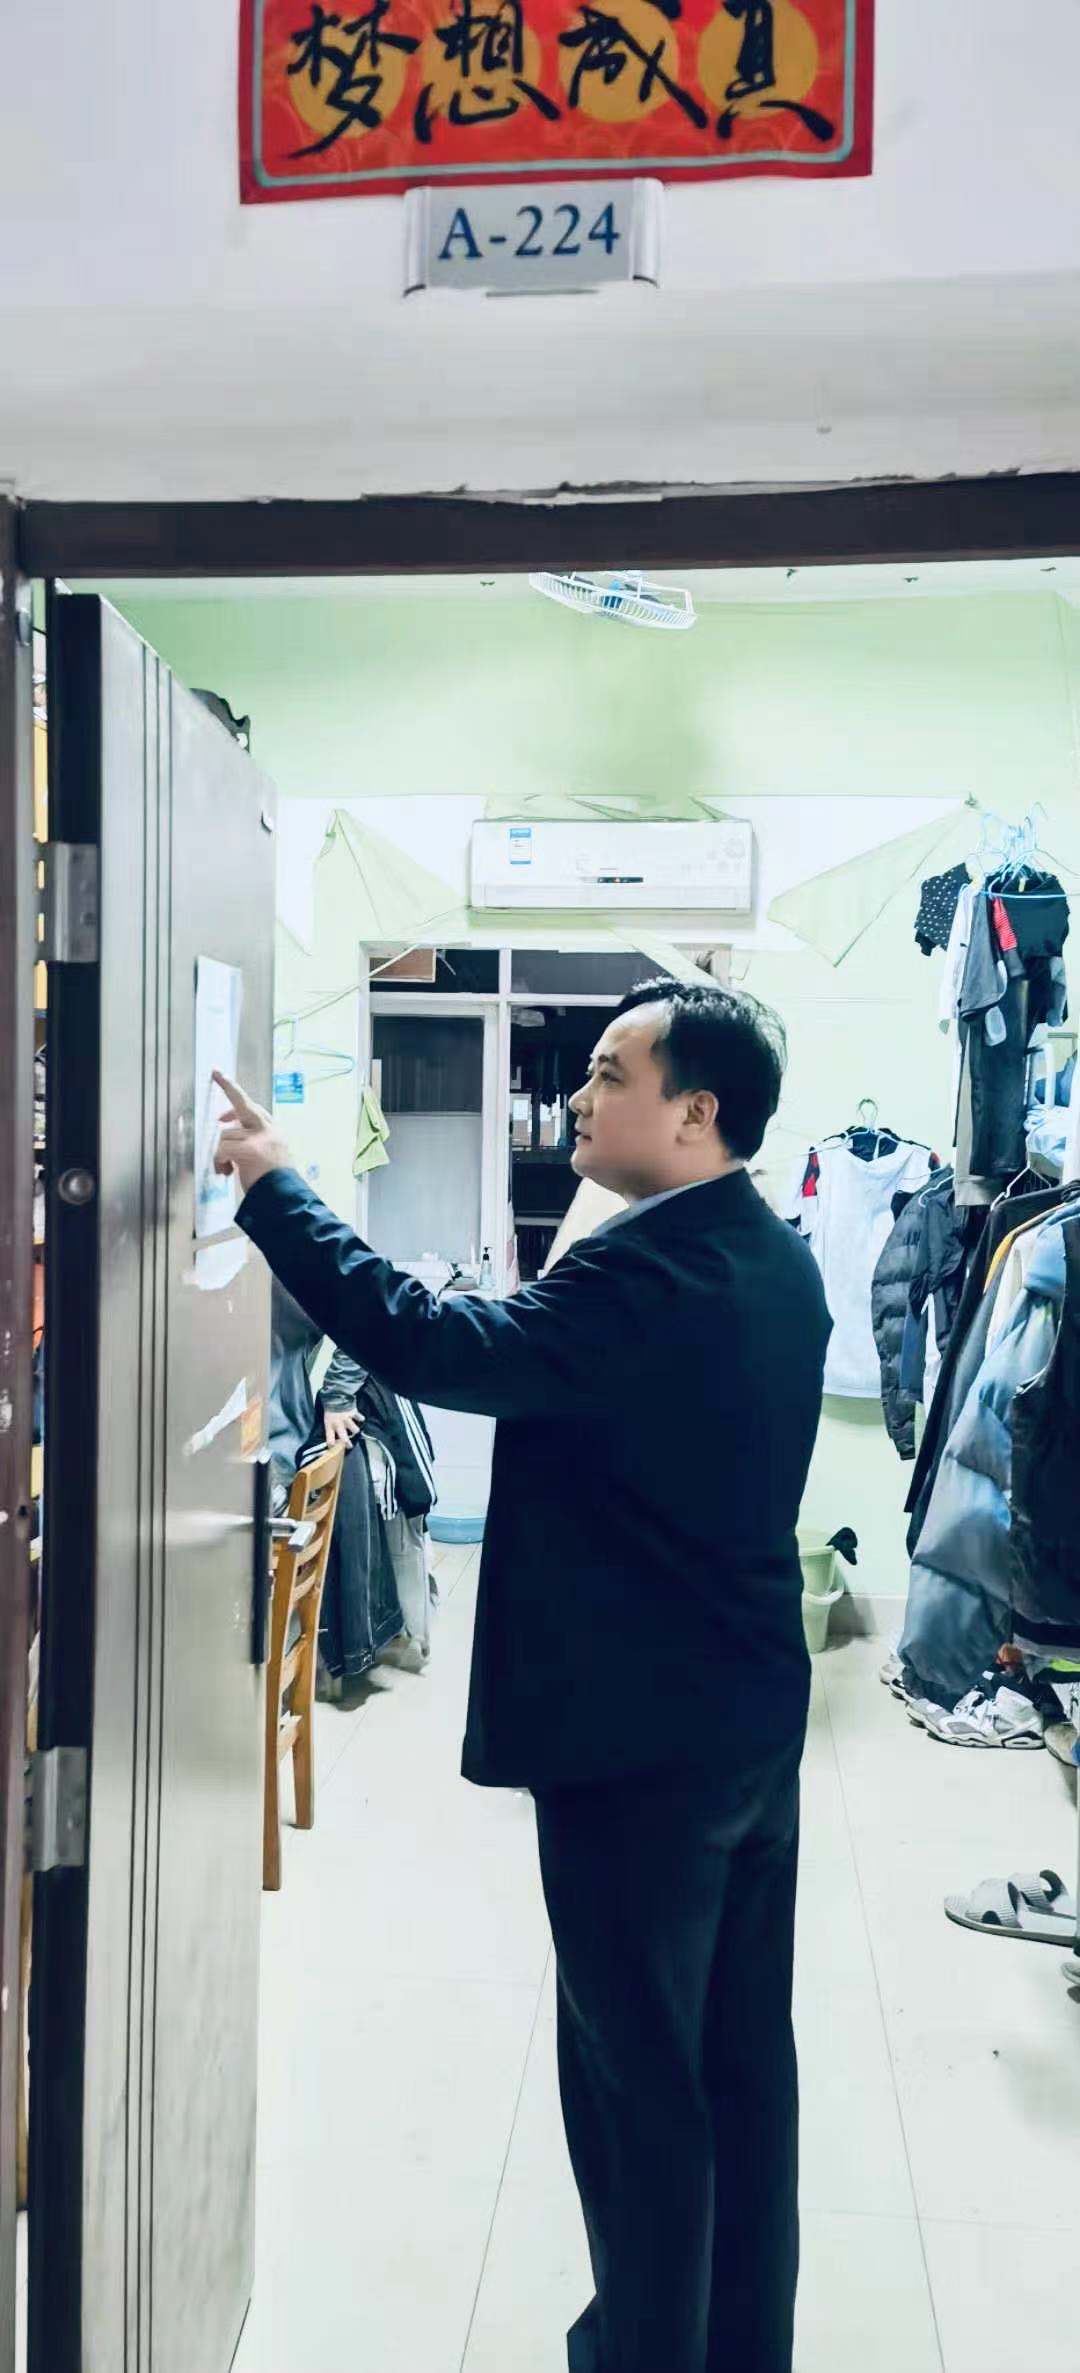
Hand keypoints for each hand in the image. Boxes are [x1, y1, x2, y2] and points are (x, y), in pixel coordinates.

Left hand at [213, 1072, 291, 1197]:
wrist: (284, 1198)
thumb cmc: (272, 1182)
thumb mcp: (267, 1155)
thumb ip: (251, 1139)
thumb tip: (227, 1129)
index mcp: (274, 1131)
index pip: (254, 1107)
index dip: (237, 1093)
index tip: (223, 1078)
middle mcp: (269, 1130)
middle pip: (243, 1103)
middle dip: (229, 1087)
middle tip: (216, 1072)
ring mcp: (260, 1138)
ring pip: (225, 1135)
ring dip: (220, 1153)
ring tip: (227, 1169)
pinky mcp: (250, 1149)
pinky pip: (222, 1148)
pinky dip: (219, 1161)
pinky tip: (226, 1172)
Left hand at [324, 1409, 361, 1449]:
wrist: (335, 1395)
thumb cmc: (330, 1408)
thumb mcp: (327, 1419)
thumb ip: (330, 1428)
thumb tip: (333, 1437)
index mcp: (330, 1425)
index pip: (330, 1440)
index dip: (332, 1446)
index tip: (334, 1449)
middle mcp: (338, 1424)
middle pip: (344, 1438)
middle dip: (347, 1444)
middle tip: (350, 1446)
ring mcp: (347, 1418)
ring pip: (355, 1429)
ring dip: (355, 1430)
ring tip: (355, 1430)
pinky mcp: (353, 1413)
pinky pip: (359, 1418)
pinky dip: (360, 1418)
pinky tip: (361, 1419)